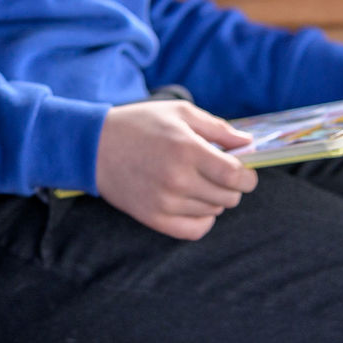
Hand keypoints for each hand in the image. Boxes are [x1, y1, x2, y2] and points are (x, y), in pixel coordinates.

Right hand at [93, 100, 257, 240]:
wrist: (94, 146)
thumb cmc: (139, 124)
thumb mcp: (179, 113)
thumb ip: (217, 128)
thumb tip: (247, 144)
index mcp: (187, 149)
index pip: (236, 176)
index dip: (248, 176)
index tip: (245, 171)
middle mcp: (178, 179)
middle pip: (229, 197)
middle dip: (232, 186)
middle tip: (219, 173)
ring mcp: (165, 202)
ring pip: (213, 211)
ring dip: (214, 198)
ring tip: (198, 181)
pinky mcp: (154, 218)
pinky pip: (194, 230)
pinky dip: (203, 220)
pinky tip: (195, 204)